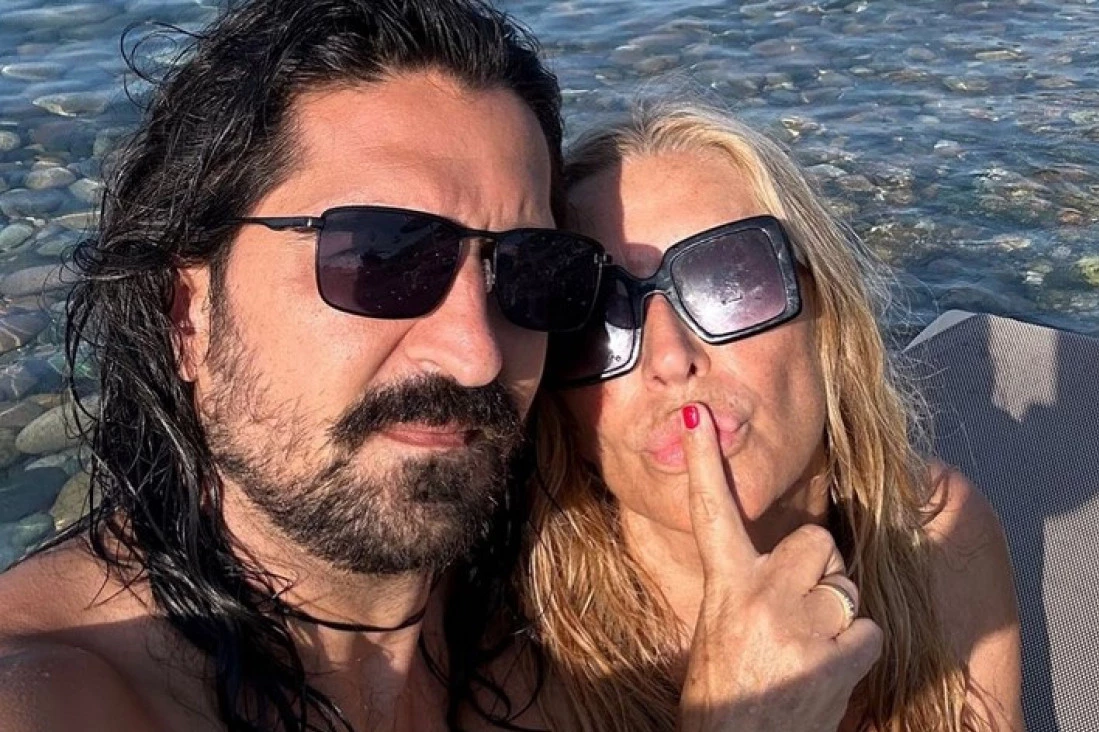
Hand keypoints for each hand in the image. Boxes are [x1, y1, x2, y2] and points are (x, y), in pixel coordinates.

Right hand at [677, 403, 882, 731]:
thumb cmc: (723, 697)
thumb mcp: (716, 632)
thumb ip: (745, 589)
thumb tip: (778, 568)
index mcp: (724, 587)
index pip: (712, 512)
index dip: (706, 462)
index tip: (699, 415)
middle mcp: (761, 595)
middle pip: (818, 542)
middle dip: (820, 569)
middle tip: (800, 610)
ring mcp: (800, 624)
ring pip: (846, 586)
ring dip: (837, 614)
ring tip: (808, 651)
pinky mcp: (837, 655)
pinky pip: (868, 629)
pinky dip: (856, 650)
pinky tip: (828, 673)